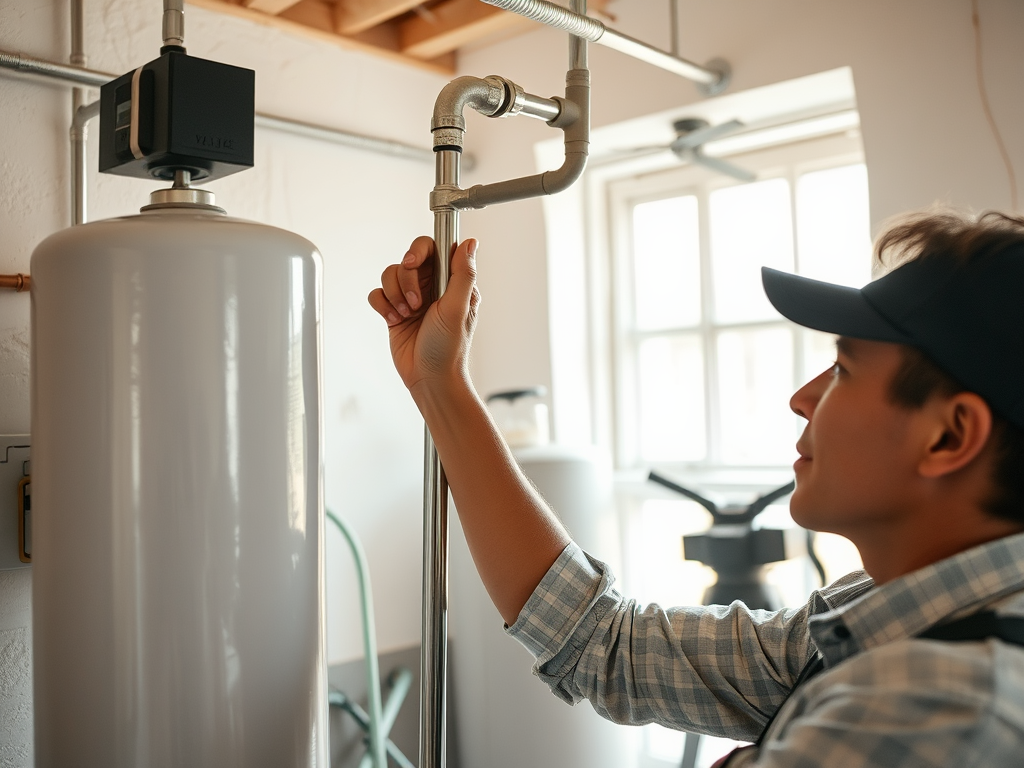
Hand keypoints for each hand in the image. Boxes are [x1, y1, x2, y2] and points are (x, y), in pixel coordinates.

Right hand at [368, 236, 480, 395]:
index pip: (433, 248)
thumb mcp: (459, 308)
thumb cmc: (449, 348)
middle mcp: (430, 286)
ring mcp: (411, 298)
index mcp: (451, 282)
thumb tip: (471, 243)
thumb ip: (463, 274)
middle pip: (407, 259)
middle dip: (405, 279)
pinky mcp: (394, 311)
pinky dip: (382, 305)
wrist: (430, 378)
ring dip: (394, 295)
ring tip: (407, 315)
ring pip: (390, 275)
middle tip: (415, 301)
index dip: (419, 250)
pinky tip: (395, 321)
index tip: (412, 263)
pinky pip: (378, 294)